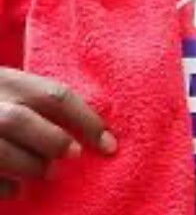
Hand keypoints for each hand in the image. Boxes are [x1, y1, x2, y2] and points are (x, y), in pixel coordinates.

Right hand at [0, 68, 115, 199]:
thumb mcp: (12, 87)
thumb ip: (38, 101)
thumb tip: (87, 132)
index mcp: (7, 80)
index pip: (54, 95)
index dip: (87, 120)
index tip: (109, 144)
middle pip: (21, 119)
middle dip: (53, 140)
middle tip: (74, 155)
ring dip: (30, 166)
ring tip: (48, 173)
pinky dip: (3, 186)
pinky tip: (17, 191)